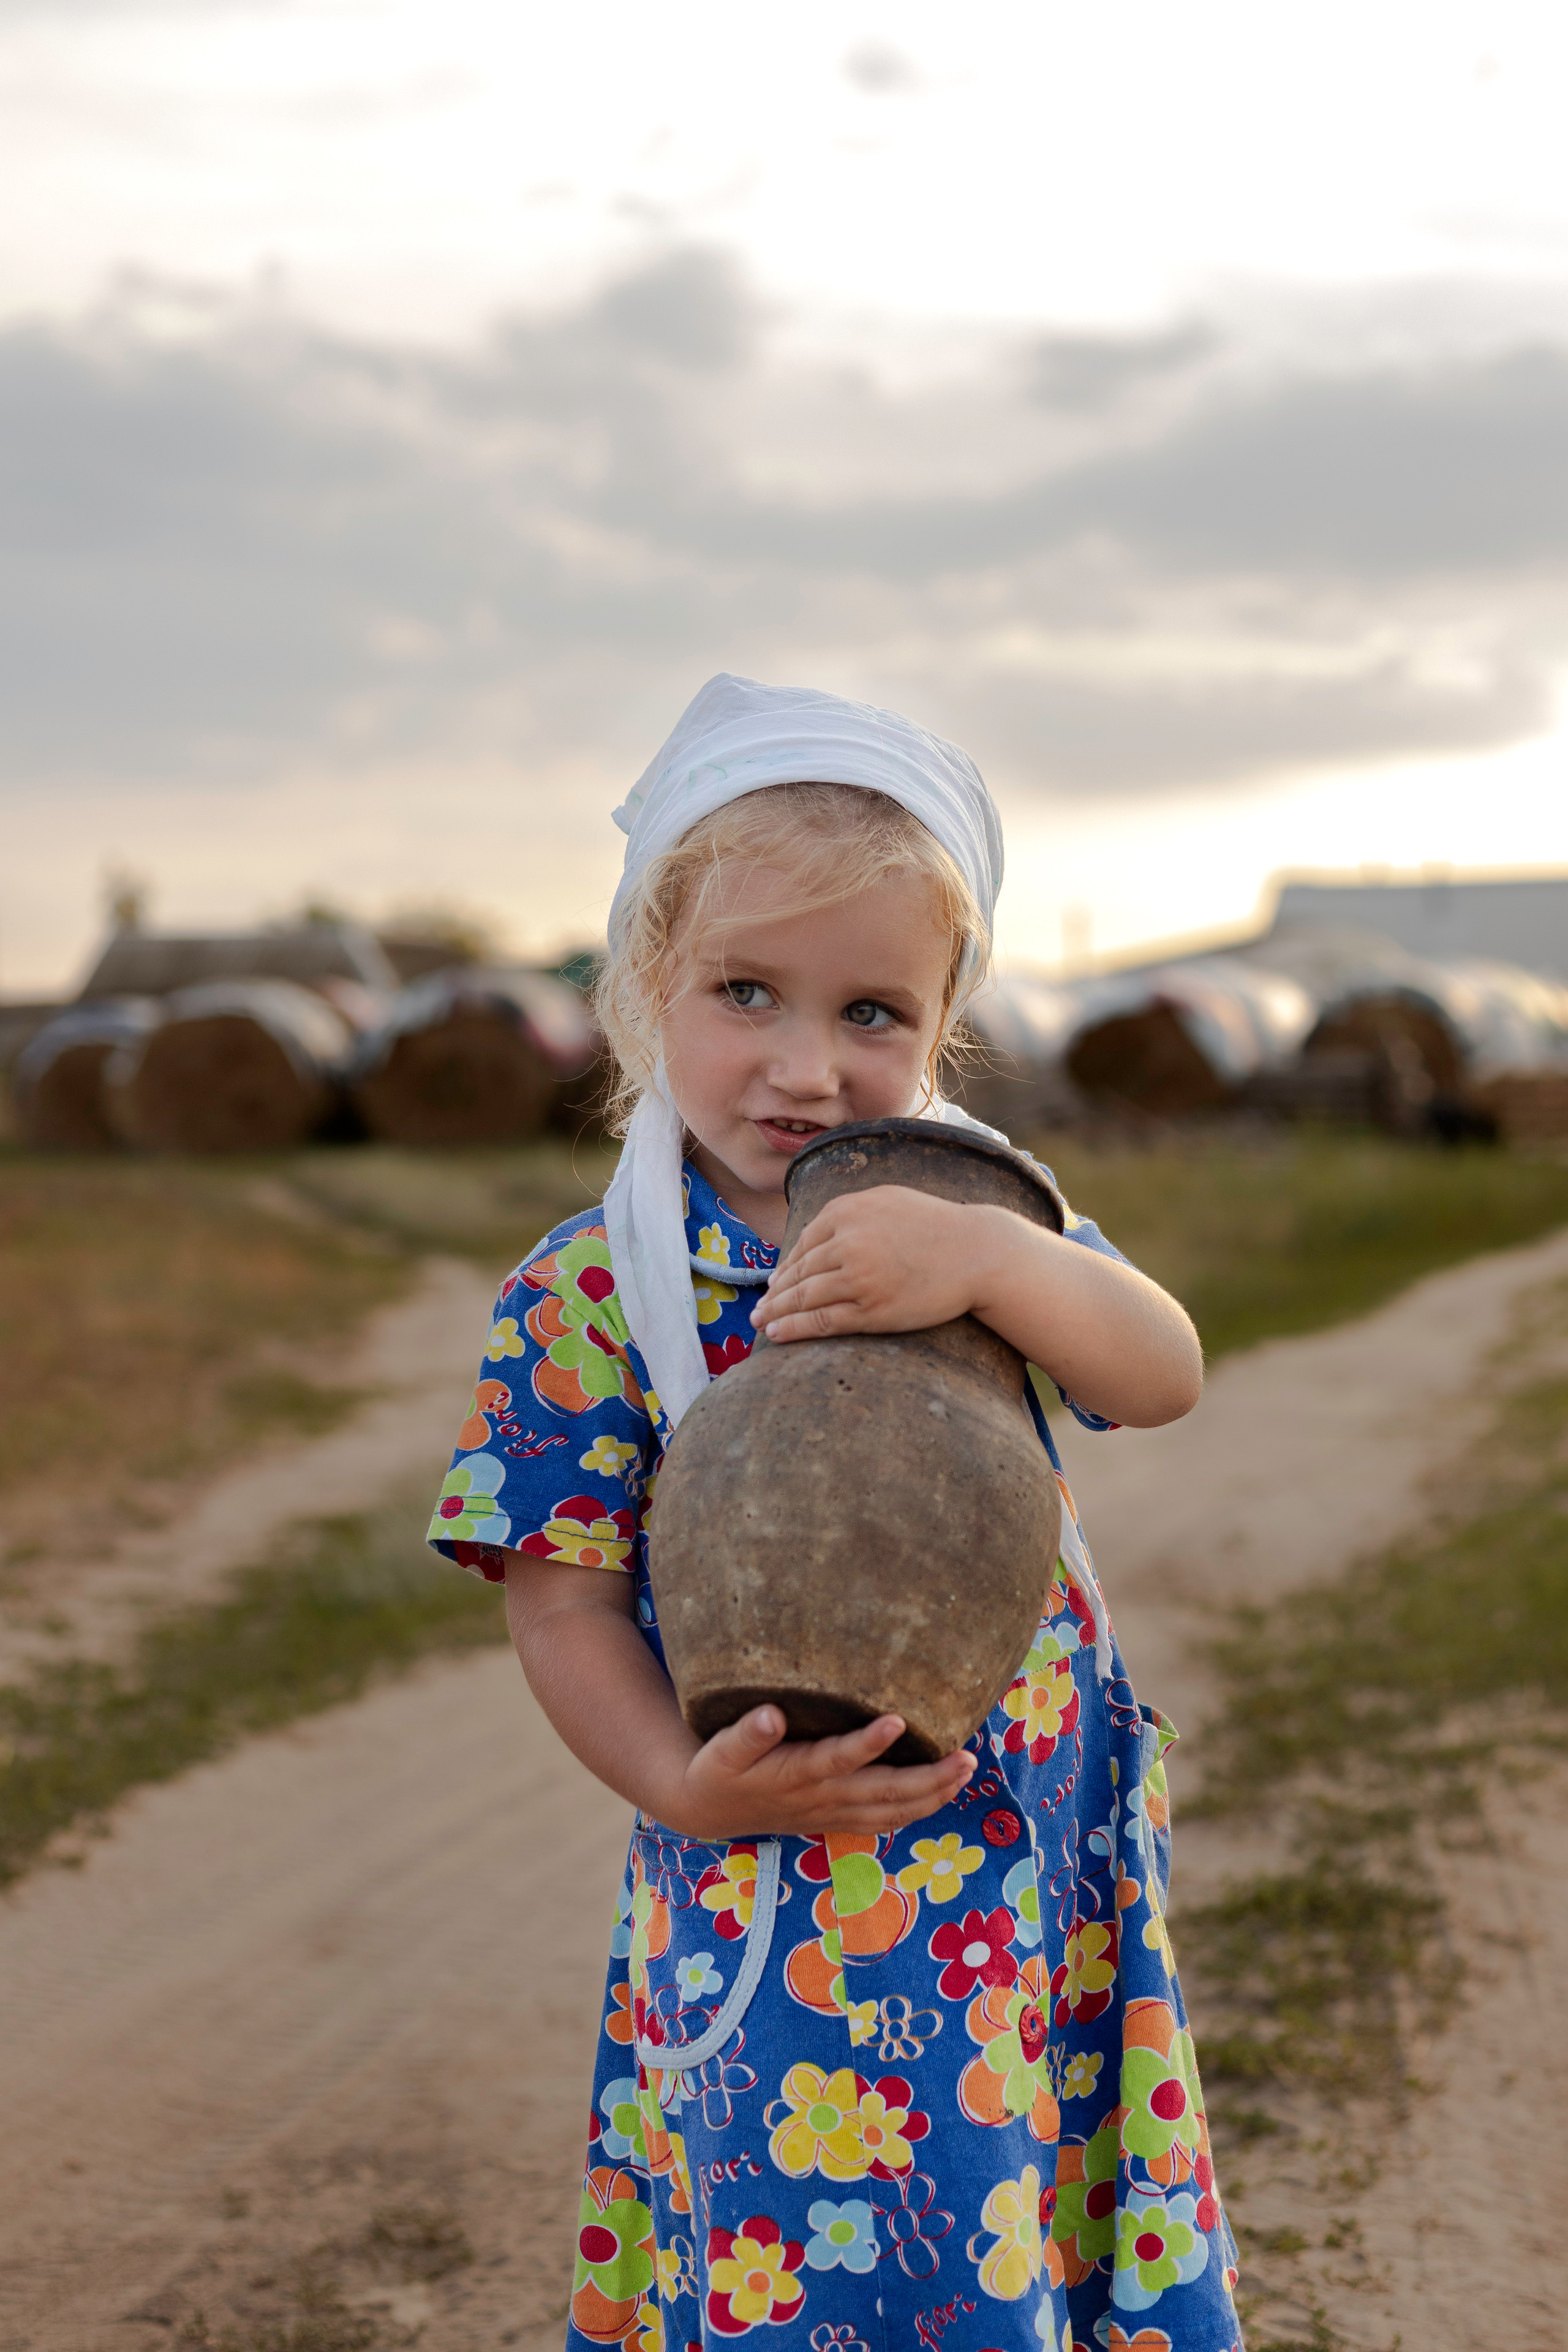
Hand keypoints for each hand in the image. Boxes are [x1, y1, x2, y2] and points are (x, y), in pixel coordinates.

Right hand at [670, 1705, 974, 1838]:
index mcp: (796, 1775)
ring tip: (967, 1771)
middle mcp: (822, 1799)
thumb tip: (772, 1713)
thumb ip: (748, 1732)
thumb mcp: (722, 1750)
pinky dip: (916, 1810)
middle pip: (883, 1793)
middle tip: (967, 1758)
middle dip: (929, 1778)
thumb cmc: (719, 1770)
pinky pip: (884, 1821)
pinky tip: (943, 1794)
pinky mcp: (836, 1819)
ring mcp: (833, 1813)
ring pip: (892, 1811)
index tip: (898, 1719)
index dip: (868, 1743)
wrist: (710, 1809)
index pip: (838, 1759)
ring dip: (933, 1795)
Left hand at [751, 1185, 992, 1342]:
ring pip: (805, 1297)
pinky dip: (794, 1329)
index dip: (786, 1267)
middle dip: (775, 1293)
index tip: (775, 1282)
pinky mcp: (872, 1309)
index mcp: (847, 1210)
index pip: (805, 1243)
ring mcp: (858, 1277)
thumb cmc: (936, 1227)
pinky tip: (777, 1335)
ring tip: (762, 1323)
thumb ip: (849, 1212)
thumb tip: (814, 1236)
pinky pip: (822, 1321)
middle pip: (799, 1272)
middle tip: (759, 1309)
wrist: (978, 1252)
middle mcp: (847, 1241)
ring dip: (777, 1313)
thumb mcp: (887, 1200)